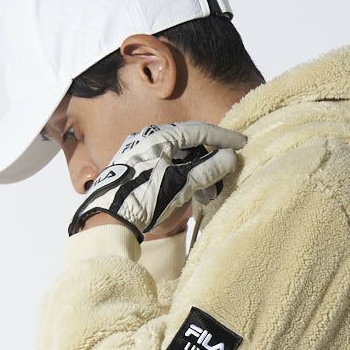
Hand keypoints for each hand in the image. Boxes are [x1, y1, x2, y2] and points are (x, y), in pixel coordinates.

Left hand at [68, 121, 245, 240]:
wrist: (109, 218)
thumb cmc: (144, 197)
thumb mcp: (179, 184)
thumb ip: (206, 169)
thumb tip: (230, 158)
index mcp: (158, 136)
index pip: (198, 131)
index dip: (222, 138)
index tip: (240, 144)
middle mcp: (147, 139)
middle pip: (188, 144)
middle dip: (209, 158)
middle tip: (225, 171)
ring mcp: (140, 154)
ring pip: (177, 157)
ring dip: (196, 171)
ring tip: (207, 191)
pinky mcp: (135, 170)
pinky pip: (166, 167)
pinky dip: (182, 177)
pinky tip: (188, 192)